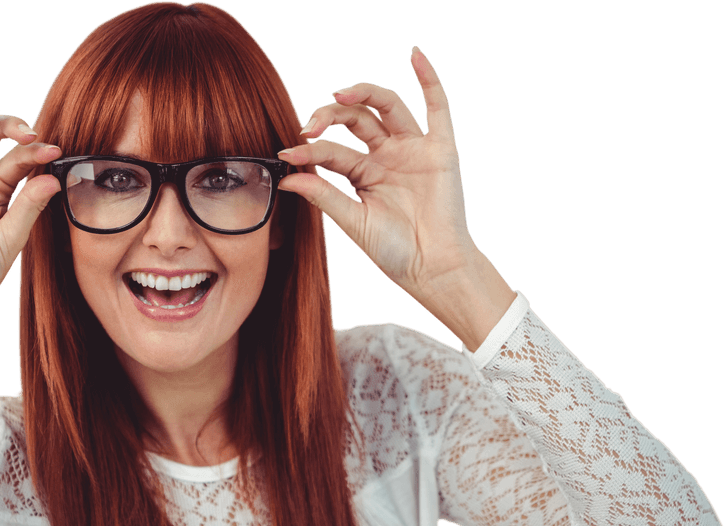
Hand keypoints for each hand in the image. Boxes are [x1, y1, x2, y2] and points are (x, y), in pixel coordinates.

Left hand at [276, 47, 481, 297]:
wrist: (432, 269)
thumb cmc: (394, 252)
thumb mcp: (352, 222)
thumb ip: (323, 196)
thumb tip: (285, 178)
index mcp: (363, 173)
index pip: (332, 151)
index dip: (309, 151)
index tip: (287, 154)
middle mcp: (386, 156)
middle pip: (355, 120)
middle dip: (330, 116)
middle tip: (310, 126)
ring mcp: (413, 150)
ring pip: (386, 107)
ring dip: (364, 93)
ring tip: (339, 94)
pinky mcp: (440, 150)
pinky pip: (437, 107)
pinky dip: (428, 78)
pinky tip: (415, 56)